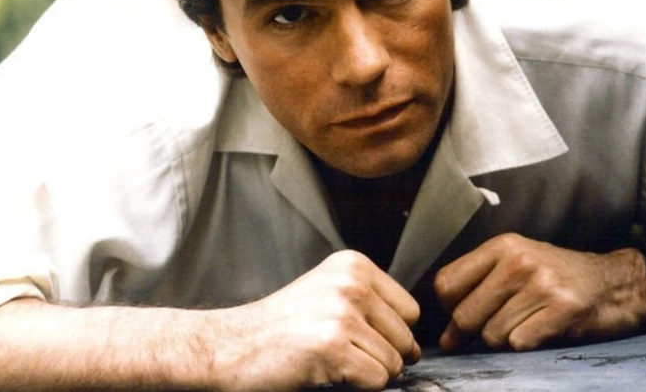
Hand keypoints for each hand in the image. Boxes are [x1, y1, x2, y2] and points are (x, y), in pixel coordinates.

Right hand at [207, 250, 420, 390]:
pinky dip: (357, 387)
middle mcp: (351, 283)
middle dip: (381, 356)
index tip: (359, 338)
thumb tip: (416, 346)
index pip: (410, 310)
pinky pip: (377, 380)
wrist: (228, 346)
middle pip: (406, 338)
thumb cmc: (276, 328)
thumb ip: (371, 306)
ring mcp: (342, 314)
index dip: (390, 334)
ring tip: (328, 361)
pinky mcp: (334, 347)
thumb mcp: (327, 295)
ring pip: (394, 363)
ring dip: (366, 373)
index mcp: (353, 265)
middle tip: (339, 353)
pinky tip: (325, 372)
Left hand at [433, 233, 645, 350]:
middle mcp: (519, 261)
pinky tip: (542, 330)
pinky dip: (527, 344)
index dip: (449, 308)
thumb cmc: (559, 277)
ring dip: (505, 339)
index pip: (445, 284)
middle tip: (497, 326)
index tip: (462, 316)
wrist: (617, 283)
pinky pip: (520, 343)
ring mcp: (542, 284)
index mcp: (502, 246)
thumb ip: (477, 293)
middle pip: (466, 315)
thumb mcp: (515, 267)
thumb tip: (446, 339)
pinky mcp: (563, 309)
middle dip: (474, 332)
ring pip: (492, 334)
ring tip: (526, 323)